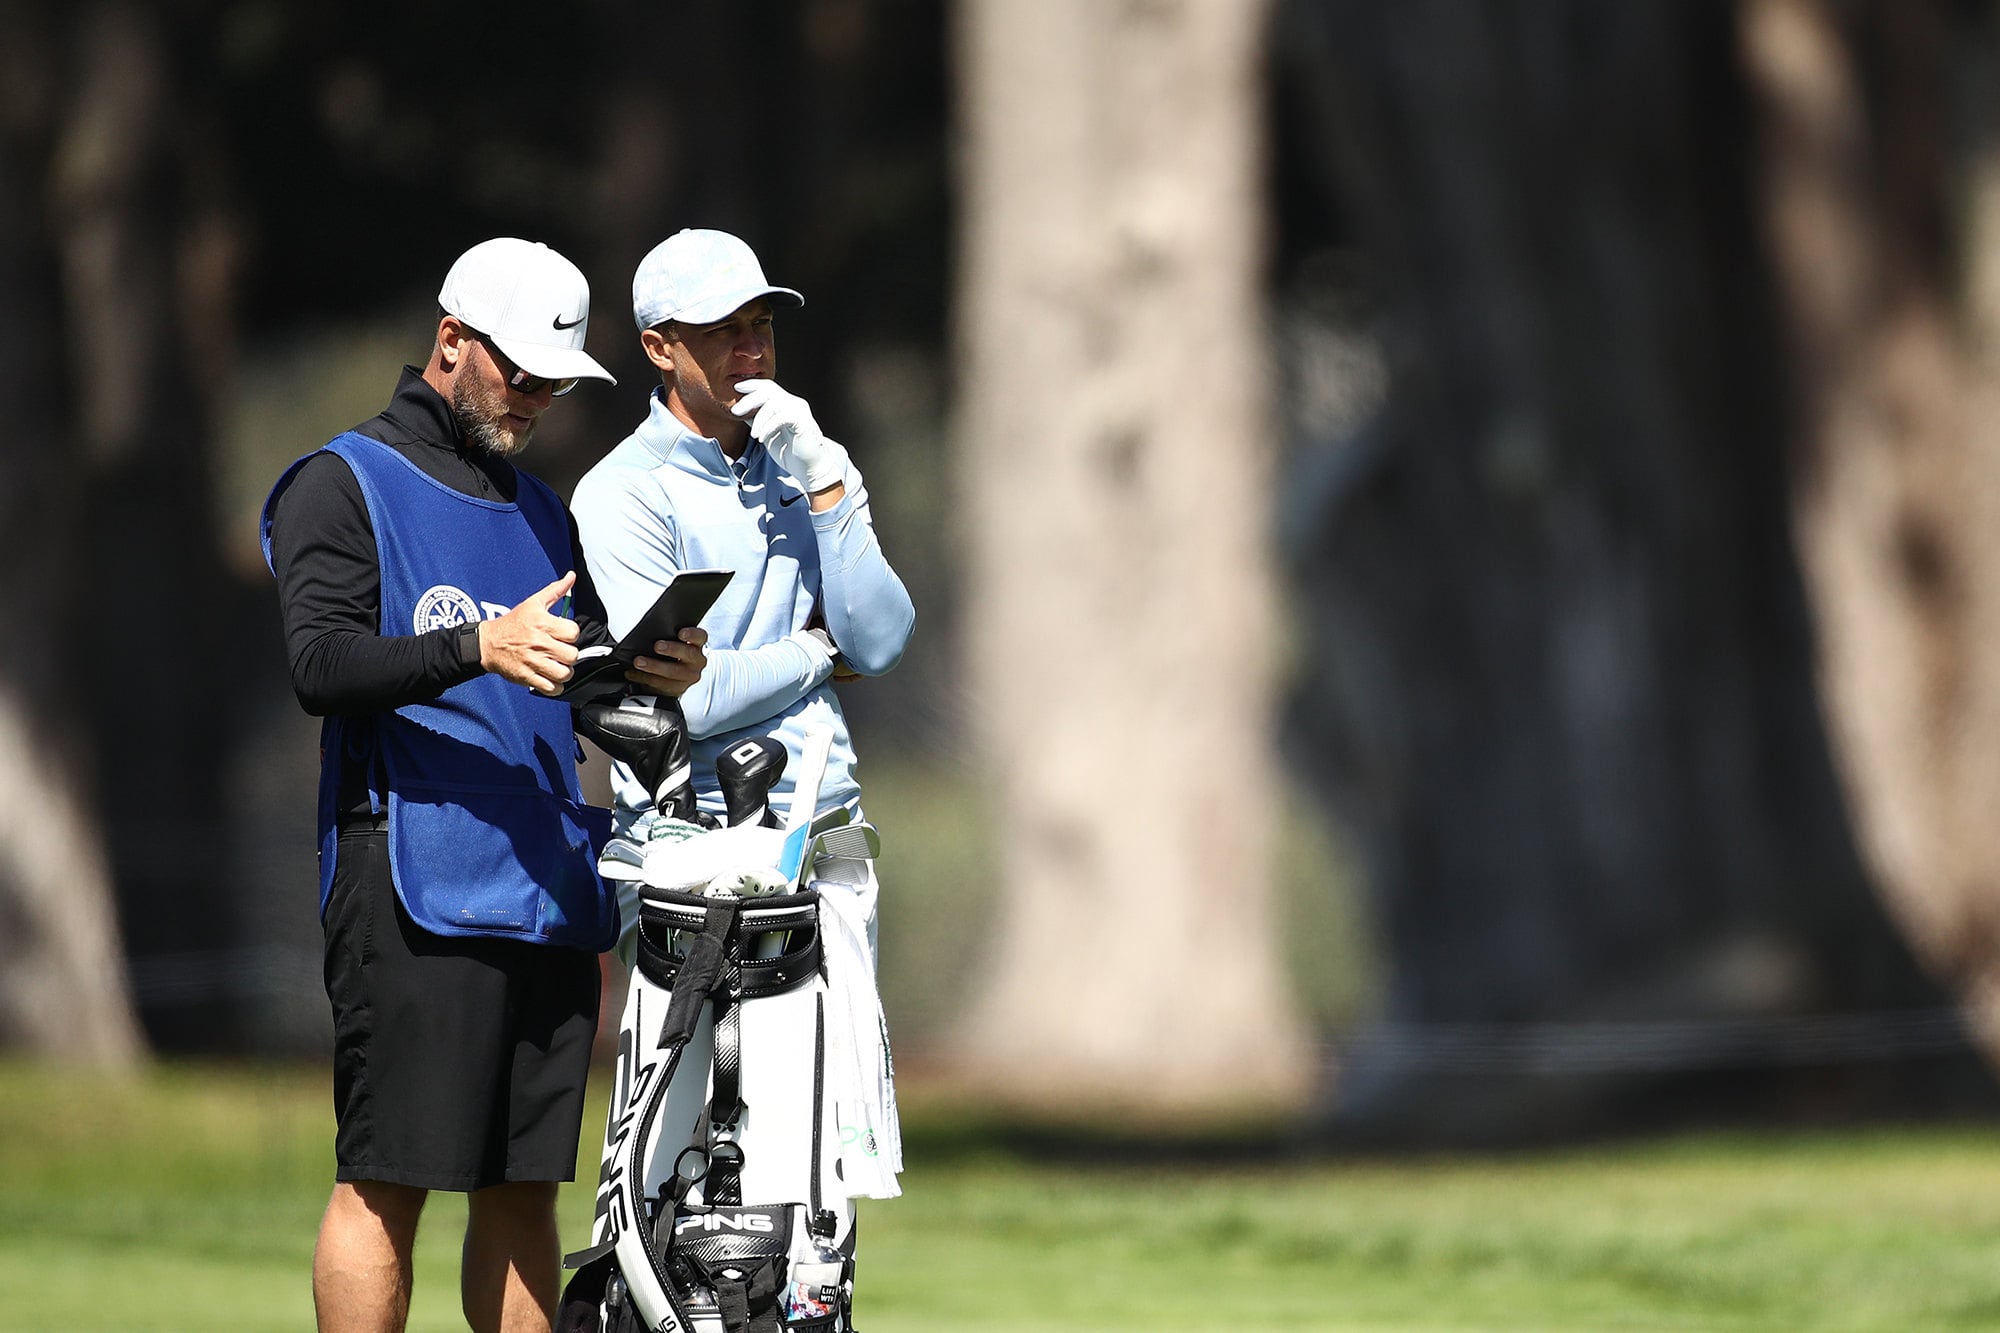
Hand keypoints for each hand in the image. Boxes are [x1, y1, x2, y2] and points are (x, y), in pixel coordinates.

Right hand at [479, 572, 579, 694]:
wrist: (487, 644)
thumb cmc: (512, 623)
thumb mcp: (533, 603)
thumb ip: (555, 590)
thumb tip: (571, 577)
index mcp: (542, 623)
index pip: (573, 633)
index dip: (571, 635)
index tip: (564, 635)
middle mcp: (539, 643)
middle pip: (572, 655)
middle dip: (569, 655)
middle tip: (561, 652)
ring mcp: (533, 662)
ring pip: (564, 673)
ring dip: (565, 672)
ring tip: (558, 666)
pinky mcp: (527, 677)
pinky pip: (551, 688)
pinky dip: (555, 687)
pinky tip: (551, 678)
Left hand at [625, 626, 708, 698]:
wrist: (670, 677)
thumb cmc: (670, 654)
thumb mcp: (672, 642)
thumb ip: (667, 635)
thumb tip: (649, 629)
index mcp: (696, 645)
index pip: (700, 636)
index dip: (692, 634)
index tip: (681, 633)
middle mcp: (696, 661)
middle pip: (688, 654)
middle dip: (672, 649)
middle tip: (657, 646)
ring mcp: (688, 677)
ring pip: (673, 672)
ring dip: (654, 666)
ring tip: (639, 662)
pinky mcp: (677, 689)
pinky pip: (661, 685)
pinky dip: (645, 678)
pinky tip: (634, 673)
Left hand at [732, 379, 849, 492]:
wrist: (810, 468)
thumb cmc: (791, 452)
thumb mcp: (767, 433)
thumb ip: (758, 420)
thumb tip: (742, 412)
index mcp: (786, 404)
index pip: (768, 387)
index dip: (752, 385)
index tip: (737, 388)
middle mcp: (794, 403)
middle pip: (768, 390)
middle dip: (749, 399)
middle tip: (735, 411)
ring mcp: (799, 410)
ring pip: (773, 403)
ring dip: (759, 419)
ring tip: (753, 434)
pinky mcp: (802, 421)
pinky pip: (780, 417)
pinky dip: (768, 427)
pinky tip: (762, 438)